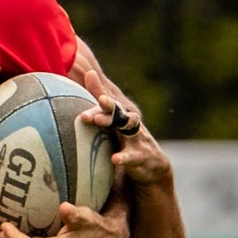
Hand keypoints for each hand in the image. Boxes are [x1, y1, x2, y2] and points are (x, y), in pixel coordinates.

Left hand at [71, 41, 170, 187]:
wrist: (151, 163)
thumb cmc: (124, 138)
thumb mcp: (112, 122)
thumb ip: (99, 103)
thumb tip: (86, 74)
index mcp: (120, 115)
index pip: (109, 101)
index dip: (100, 90)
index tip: (89, 75)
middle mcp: (129, 123)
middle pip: (118, 112)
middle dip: (106, 106)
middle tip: (94, 104)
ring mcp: (137, 138)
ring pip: (129, 129)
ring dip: (114, 123)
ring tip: (98, 120)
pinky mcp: (141, 156)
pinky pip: (132, 157)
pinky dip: (123, 158)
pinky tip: (114, 159)